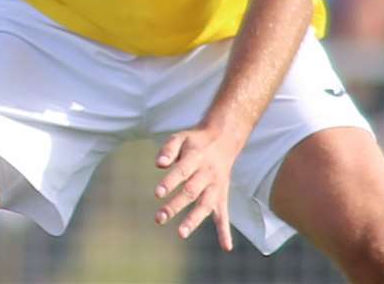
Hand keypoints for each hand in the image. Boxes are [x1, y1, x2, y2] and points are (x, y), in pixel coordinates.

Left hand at [153, 124, 242, 250]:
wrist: (223, 140)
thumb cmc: (195, 141)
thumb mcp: (180, 137)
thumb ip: (169, 149)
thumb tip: (158, 164)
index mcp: (196, 158)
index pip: (182, 172)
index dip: (170, 182)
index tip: (157, 194)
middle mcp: (208, 175)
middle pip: (191, 192)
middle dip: (175, 206)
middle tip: (159, 218)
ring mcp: (216, 187)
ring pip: (206, 206)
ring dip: (194, 220)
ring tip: (181, 234)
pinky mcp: (222, 196)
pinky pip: (224, 215)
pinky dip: (225, 231)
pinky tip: (226, 247)